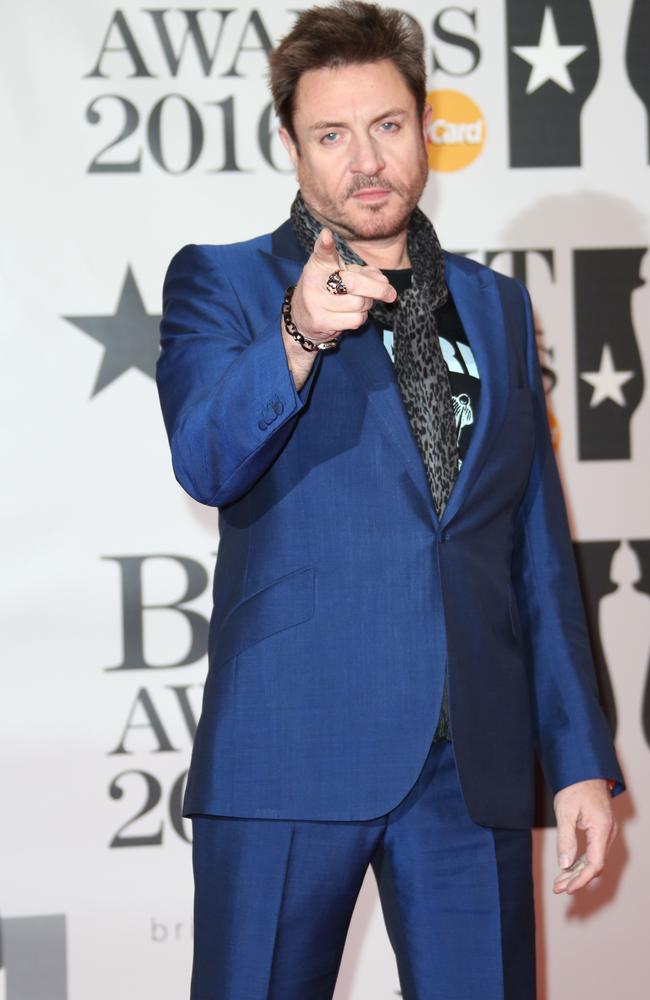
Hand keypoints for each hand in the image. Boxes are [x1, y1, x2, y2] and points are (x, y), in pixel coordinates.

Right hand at [290, 227, 396, 346]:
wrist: (302, 316)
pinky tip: (352, 314)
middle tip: (390, 293)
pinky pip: (355, 320)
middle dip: (377, 289)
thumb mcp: (343, 274)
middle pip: (354, 283)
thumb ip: (364, 273)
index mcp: (319, 264)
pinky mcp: (321, 321)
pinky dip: (360, 317)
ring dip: (367, 304)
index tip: (326, 235)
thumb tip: (383, 281)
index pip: (322, 252)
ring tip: (358, 302)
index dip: (326, 244)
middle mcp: (314, 282)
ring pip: (359, 304)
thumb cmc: (329, 290)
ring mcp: (316, 303)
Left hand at [552, 778, 617, 894]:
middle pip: (594, 865)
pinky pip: (592, 851)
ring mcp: (605, 832)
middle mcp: (607, 833)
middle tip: (558, 888)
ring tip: (559, 882)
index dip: (581, 879)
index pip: (595, 863)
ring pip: (594, 859)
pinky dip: (580, 861)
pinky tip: (568, 868)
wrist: (584, 770)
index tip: (568, 888)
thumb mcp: (565, 812)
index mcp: (601, 829)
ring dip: (577, 872)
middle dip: (576, 879)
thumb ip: (566, 839)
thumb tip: (564, 864)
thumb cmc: (575, 787)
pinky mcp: (600, 830)